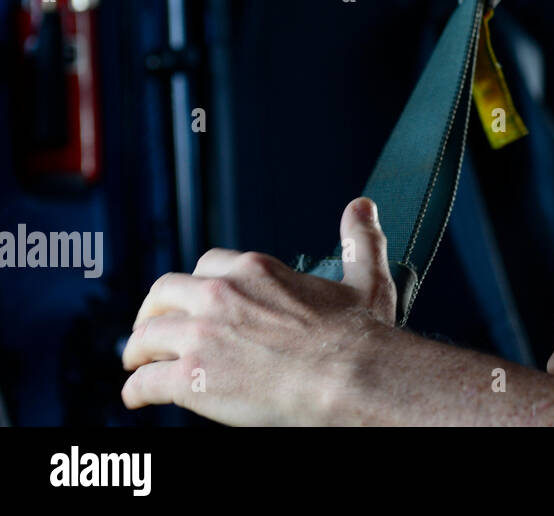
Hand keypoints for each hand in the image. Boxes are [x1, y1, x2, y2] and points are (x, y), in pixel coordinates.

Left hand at [120, 197, 397, 424]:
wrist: (350, 377)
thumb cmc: (358, 335)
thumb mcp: (365, 277)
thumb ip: (359, 240)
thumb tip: (362, 208)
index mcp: (254, 271)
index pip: (206, 266)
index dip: (197, 285)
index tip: (196, 300)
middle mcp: (220, 296)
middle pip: (163, 294)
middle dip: (152, 311)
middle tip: (152, 328)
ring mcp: (201, 337)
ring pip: (145, 337)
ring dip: (136, 351)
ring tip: (137, 363)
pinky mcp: (191, 379)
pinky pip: (144, 383)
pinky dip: (135, 392)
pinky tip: (138, 398)